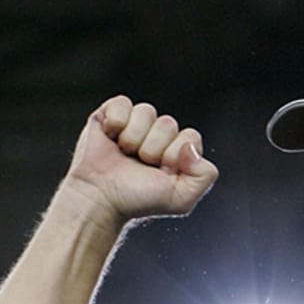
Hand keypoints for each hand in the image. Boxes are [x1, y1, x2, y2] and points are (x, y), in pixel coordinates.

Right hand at [63, 95, 217, 223]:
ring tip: (123, 154)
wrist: (99, 199)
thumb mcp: (181, 199)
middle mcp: (156, 135)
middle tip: (138, 165)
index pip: (190, 137)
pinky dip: (116, 122)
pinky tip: (110, 138)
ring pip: (146, 111)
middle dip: (152, 148)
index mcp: (176, 152)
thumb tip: (191, 147)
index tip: (160, 172)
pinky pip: (123, 103)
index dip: (175, 154)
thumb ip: (204, 176)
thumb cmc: (135, 200)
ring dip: (133, 138)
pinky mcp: (109, 115)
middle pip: (168, 124)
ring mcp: (133, 124)